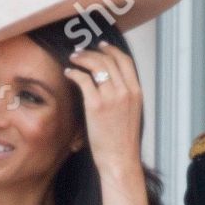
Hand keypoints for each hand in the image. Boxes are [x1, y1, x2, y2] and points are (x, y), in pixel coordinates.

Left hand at [64, 42, 143, 173]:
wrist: (120, 159)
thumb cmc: (122, 141)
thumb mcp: (131, 113)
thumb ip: (124, 96)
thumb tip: (111, 83)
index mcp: (136, 92)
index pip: (125, 61)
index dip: (112, 50)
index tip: (101, 46)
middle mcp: (126, 91)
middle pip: (109, 60)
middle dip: (92, 52)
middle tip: (80, 51)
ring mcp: (111, 97)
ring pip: (96, 66)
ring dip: (82, 58)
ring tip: (72, 59)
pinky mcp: (96, 105)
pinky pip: (83, 80)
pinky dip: (74, 73)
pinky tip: (68, 73)